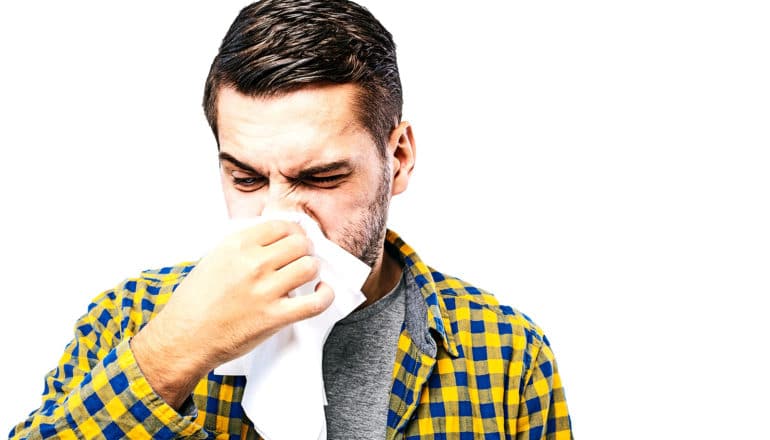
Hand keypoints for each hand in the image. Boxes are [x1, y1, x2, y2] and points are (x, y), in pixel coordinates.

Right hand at [131, 220, 333, 407]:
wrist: (184, 338)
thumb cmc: (195, 302)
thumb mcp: (214, 259)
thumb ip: (243, 246)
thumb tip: (273, 238)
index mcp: (236, 246)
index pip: (281, 226)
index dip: (294, 232)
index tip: (295, 241)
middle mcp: (252, 264)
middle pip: (300, 243)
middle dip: (305, 249)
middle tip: (301, 259)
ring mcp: (265, 290)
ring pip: (309, 266)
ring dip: (312, 270)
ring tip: (305, 277)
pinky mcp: (275, 317)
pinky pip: (316, 302)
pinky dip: (325, 295)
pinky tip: (321, 291)